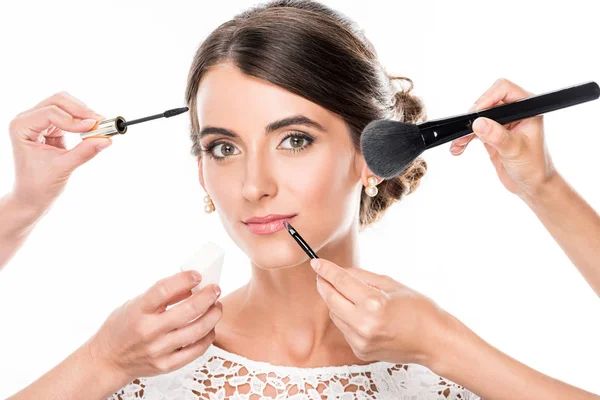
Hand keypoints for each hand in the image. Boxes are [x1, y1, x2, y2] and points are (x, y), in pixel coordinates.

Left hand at [8, 91, 111, 213]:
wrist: (32, 196)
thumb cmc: (38, 185)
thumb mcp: (63, 168)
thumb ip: (84, 152)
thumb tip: (106, 140)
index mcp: (21, 127)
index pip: (50, 112)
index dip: (73, 119)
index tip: (93, 128)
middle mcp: (27, 120)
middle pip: (58, 101)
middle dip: (80, 110)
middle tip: (100, 122)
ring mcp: (39, 122)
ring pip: (65, 104)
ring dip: (83, 113)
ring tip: (99, 126)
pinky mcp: (51, 127)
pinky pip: (70, 115)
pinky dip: (82, 120)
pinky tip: (92, 129)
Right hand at [86, 270, 222, 381]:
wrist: (108, 360)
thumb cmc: (122, 328)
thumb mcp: (135, 304)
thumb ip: (162, 296)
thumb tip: (190, 284)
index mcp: (138, 311)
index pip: (163, 290)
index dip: (184, 279)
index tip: (197, 275)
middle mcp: (148, 331)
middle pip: (187, 311)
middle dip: (207, 297)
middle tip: (216, 289)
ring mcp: (158, 350)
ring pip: (196, 331)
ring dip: (212, 316)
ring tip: (217, 306)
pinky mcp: (166, 365)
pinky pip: (195, 351)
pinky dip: (208, 337)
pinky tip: (210, 328)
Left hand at [311, 258, 447, 366]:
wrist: (435, 342)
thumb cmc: (420, 310)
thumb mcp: (392, 284)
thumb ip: (363, 277)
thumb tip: (341, 271)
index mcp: (374, 304)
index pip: (341, 282)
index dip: (326, 270)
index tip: (316, 263)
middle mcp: (364, 325)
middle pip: (331, 299)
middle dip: (324, 285)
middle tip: (323, 275)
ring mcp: (361, 341)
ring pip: (335, 315)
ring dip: (336, 302)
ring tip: (348, 294)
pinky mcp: (361, 352)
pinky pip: (344, 329)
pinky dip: (346, 318)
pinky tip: (359, 313)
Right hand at [449, 78, 557, 199]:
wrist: (530, 185)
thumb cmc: (534, 167)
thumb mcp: (515, 150)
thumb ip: (497, 136)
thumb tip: (478, 123)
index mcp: (527, 108)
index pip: (504, 90)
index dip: (487, 98)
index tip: (476, 114)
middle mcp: (514, 111)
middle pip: (486, 101)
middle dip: (474, 115)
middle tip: (466, 130)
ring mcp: (501, 122)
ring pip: (477, 116)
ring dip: (465, 129)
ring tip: (458, 143)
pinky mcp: (491, 133)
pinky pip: (473, 130)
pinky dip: (464, 138)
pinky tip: (458, 147)